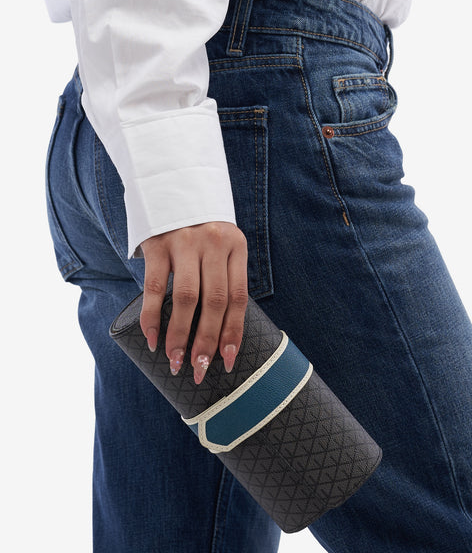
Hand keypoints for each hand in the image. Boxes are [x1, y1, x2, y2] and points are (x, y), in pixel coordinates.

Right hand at [139, 222, 247, 383]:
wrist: (172, 183)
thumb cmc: (199, 228)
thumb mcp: (220, 244)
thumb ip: (222, 275)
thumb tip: (219, 330)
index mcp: (236, 247)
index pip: (237, 297)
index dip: (232, 332)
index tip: (227, 360)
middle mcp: (214, 243)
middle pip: (214, 302)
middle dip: (207, 341)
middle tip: (199, 369)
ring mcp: (185, 242)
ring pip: (187, 299)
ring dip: (180, 335)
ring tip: (176, 361)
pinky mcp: (157, 243)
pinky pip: (155, 288)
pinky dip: (153, 317)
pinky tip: (152, 338)